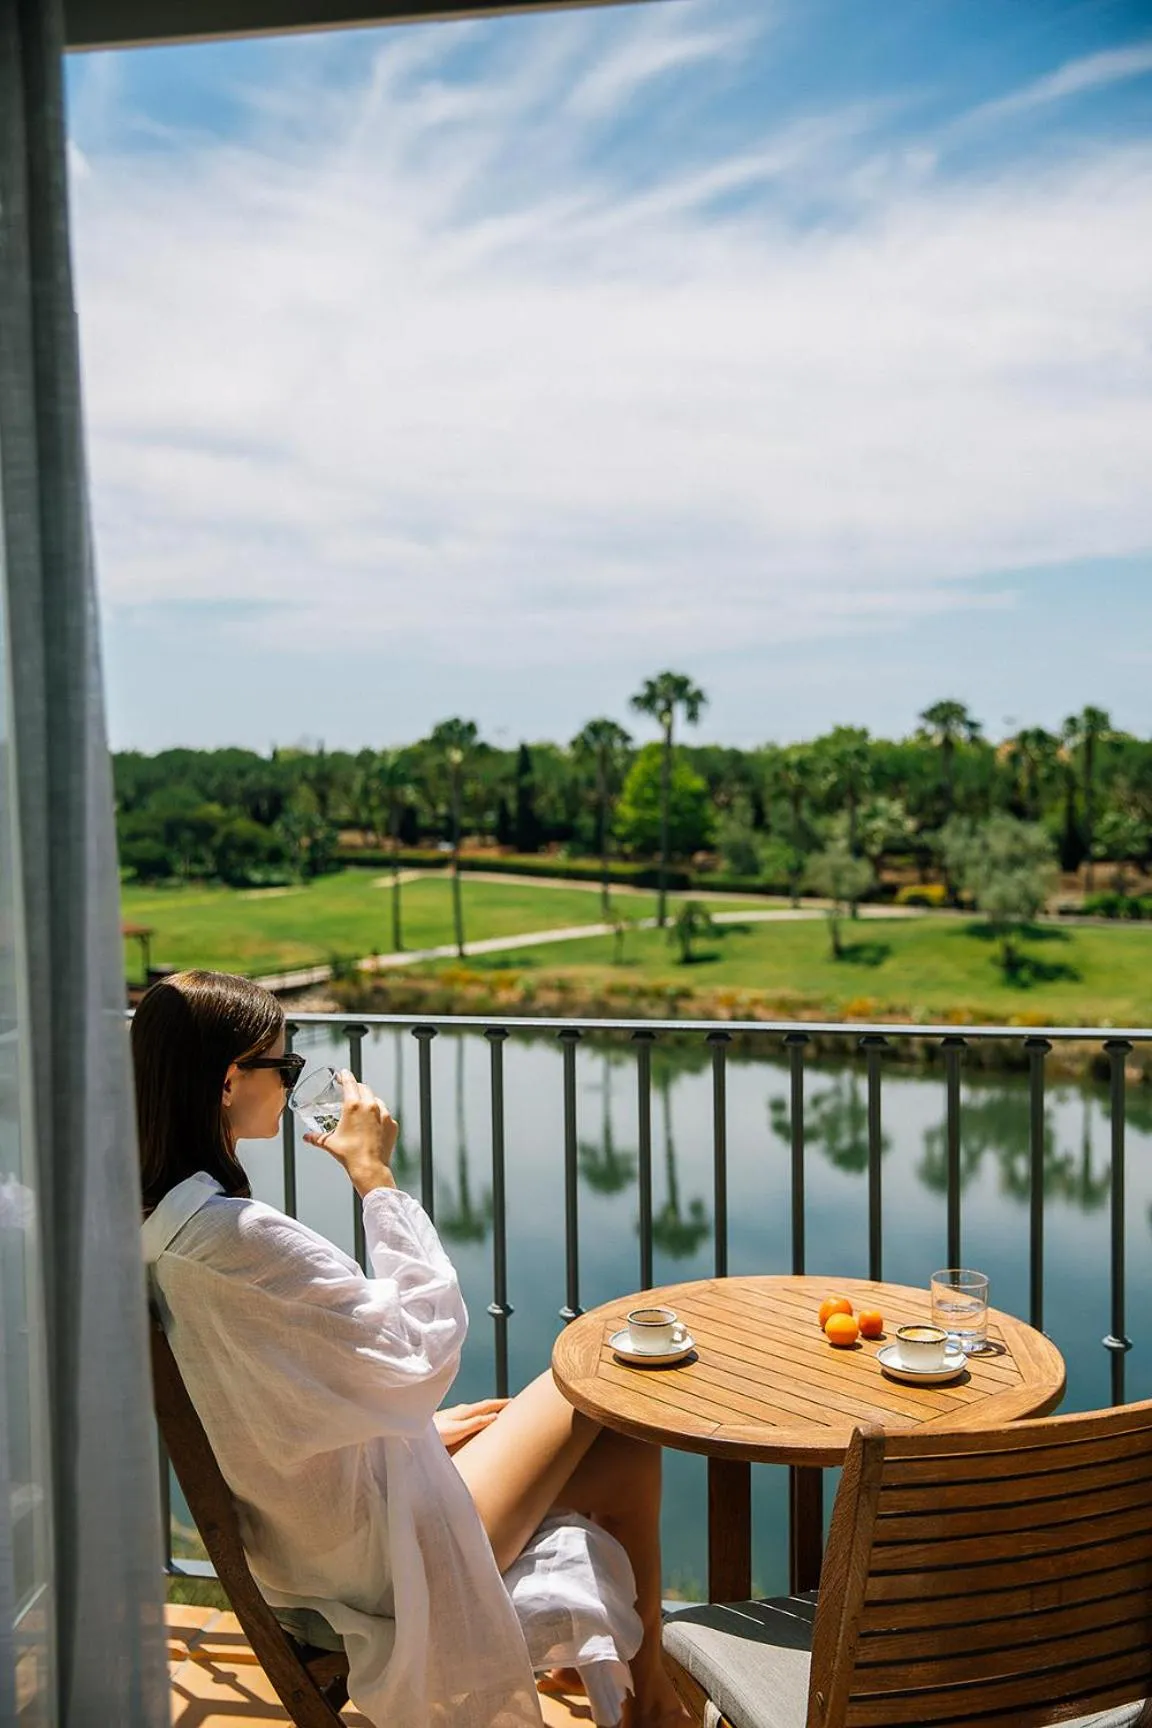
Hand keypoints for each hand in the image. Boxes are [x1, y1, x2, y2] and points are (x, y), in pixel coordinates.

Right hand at [305, 1070, 398, 1197]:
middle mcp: (370, 1106)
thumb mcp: (330, 1143)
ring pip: (376, 1100)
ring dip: (368, 1100)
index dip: (345, 1076)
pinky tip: (373, 1122)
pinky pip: (385, 1113)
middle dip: (356, 1087)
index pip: (349, 1082)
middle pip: (364, 1088)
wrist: (369, 1167)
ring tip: (362, 1107)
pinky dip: (378, 1114)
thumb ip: (316, 1137)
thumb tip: (307, 1137)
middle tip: (350, 1090)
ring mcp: (384, 1114)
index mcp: (354, 1106)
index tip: (343, 1073)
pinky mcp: (392, 1124)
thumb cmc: (349, 1155)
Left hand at [433, 1398, 508, 1454]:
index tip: (515, 1401)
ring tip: (498, 1415)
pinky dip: (479, 1418)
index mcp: (465, 1411)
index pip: (487, 1404)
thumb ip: (476, 1423)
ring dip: (488, 1412)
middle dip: (497, 1405)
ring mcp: (454, 1416)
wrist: (413, 1436)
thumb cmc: (435, 1434)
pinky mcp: (449, 1423)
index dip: (501, 1402)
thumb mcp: (458, 1430)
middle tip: (511, 1406)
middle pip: (483, 1406)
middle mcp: (461, 1411)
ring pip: (476, 1412)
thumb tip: (495, 1416)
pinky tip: (476, 1424)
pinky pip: (470, 1418)